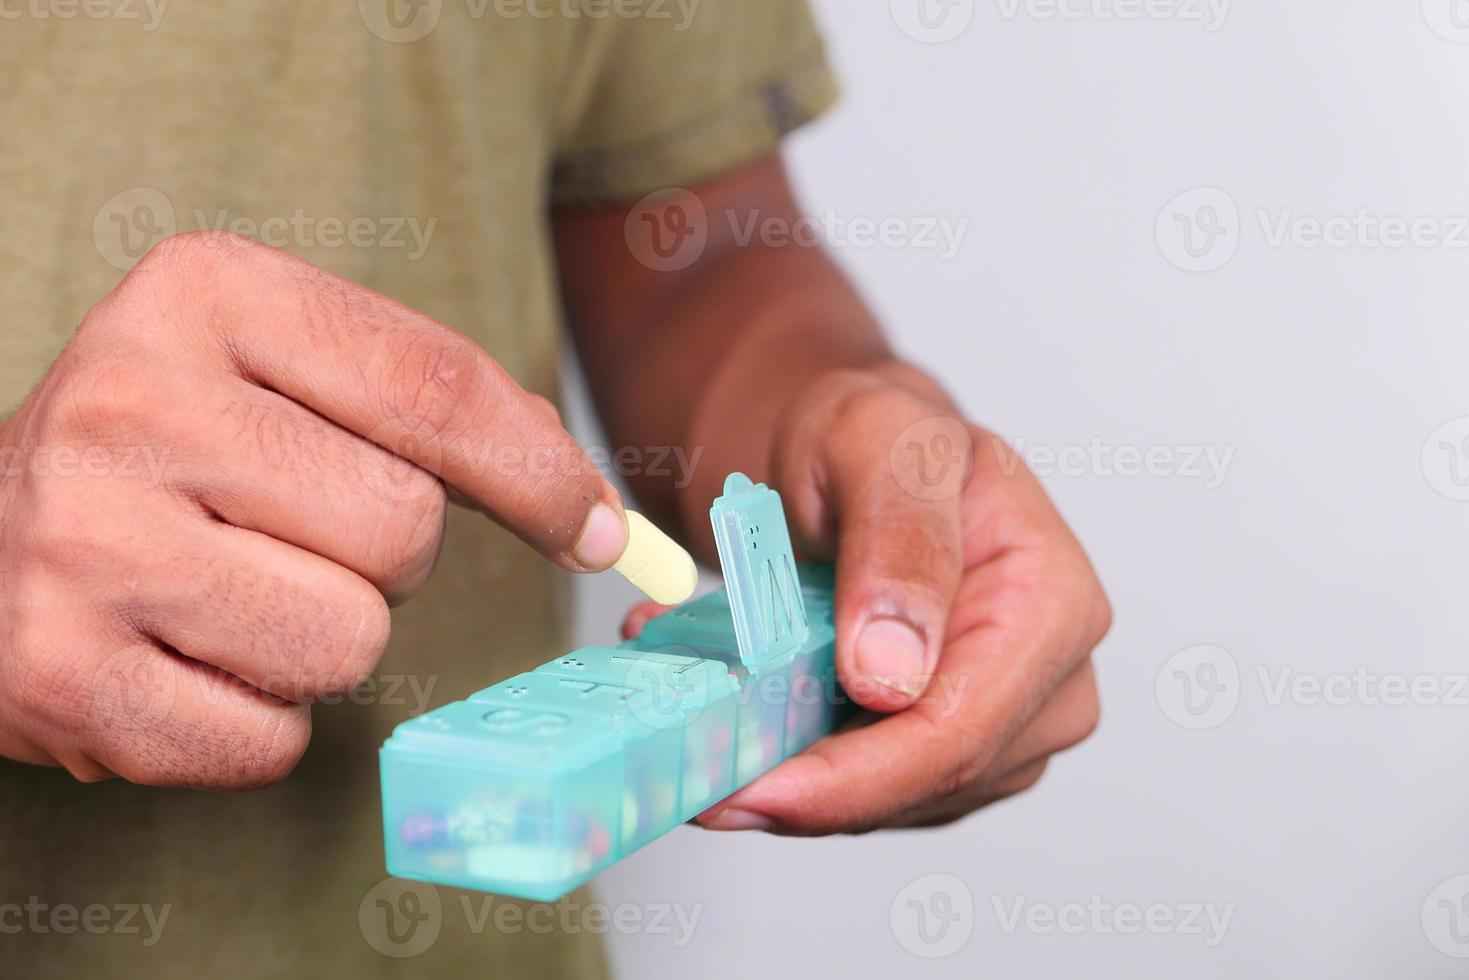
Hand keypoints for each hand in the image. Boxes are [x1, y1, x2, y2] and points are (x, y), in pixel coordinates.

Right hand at [0, 232, 628, 789]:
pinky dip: (260, 716)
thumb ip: (427, 406)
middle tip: (293, 530)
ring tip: (233, 591)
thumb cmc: (165, 451)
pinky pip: (274, 738)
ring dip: (325, 635)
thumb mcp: (272, 366)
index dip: (543, 470)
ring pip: (351, 641)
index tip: (597, 526)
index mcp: (204, 293)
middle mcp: (129, 403)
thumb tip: (594, 508)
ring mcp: (84, 544)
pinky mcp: (64, 676)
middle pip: (405, 527)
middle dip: (388, 552)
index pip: (434, 385)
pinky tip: (187, 656)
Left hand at [626, 366, 1109, 832]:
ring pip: (896, 800)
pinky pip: (873, 788)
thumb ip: (897, 541)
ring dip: (793, 784)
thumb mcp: (875, 442)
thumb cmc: (868, 437)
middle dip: (810, 795)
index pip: (961, 730)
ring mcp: (1006, 720)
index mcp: (1052, 601)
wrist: (844, 455)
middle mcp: (1049, 677)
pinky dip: (797, 769)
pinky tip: (735, 728)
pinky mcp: (950, 744)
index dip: (854, 780)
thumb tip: (892, 674)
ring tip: (698, 734)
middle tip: (695, 784)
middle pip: (931, 782)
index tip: (752, 789)